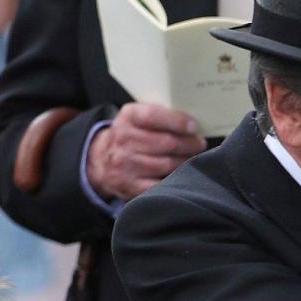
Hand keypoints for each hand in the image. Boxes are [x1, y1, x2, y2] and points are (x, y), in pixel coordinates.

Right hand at [85, 102, 206, 201]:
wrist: (100, 161)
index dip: (177, 121)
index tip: (194, 126)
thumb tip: (190, 121)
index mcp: (127, 117)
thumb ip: (157, 115)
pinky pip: (160, 184)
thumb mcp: (135, 118)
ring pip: (166, 164)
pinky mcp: (130, 185)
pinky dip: (175, 180)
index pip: (153, 116)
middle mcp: (124, 140)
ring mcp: (126, 164)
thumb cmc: (128, 136)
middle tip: (200, 144)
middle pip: (165, 143)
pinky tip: (182, 174)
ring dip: (185, 161)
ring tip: (193, 157)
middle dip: (188, 144)